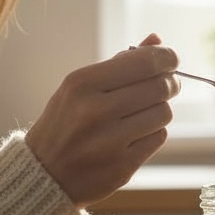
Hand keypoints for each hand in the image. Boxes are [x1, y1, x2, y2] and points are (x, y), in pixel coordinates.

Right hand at [26, 33, 179, 207]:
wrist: (44, 173)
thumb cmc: (66, 121)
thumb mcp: (81, 86)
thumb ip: (120, 62)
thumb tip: (157, 40)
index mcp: (82, 84)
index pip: (144, 62)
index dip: (167, 57)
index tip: (171, 59)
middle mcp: (95, 111)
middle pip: (160, 87)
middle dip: (170, 83)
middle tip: (167, 84)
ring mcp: (109, 142)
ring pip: (164, 113)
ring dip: (160, 109)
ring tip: (143, 112)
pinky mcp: (122, 166)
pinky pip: (158, 137)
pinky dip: (153, 132)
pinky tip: (136, 133)